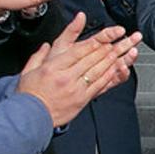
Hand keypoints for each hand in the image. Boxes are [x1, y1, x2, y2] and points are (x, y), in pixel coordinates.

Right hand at [17, 13, 142, 126]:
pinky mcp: (83, 99)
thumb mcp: (29, 71)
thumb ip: (39, 56)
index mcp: (53, 67)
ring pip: (99, 70)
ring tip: (126, 51)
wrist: (31, 117)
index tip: (106, 36)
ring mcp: (76, 89)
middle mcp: (67, 77)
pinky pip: (100, 85)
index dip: (95, 42)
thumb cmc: (29, 94)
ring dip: (114, 59)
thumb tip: (46, 45)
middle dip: (110, 47)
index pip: (78, 51)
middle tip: (124, 40)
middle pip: (93, 59)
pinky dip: (110, 75)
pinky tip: (119, 69)